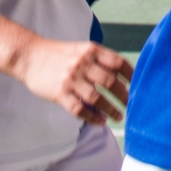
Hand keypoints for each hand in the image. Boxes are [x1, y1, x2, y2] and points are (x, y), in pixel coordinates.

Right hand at [15, 37, 133, 124]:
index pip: (118, 62)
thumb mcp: (82, 49)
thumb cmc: (59, 54)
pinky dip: (92, 117)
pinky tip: (100, 121)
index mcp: (91, 51)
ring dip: (111, 109)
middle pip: (111, 82)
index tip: (139, 85)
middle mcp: (83, 64)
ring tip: (119, 117)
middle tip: (132, 105)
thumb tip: (121, 76)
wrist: (30, 56)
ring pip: (97, 98)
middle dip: (124, 96)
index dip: (131, 75)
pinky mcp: (59, 93)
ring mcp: (71, 79)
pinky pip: (79, 109)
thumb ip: (99, 59)